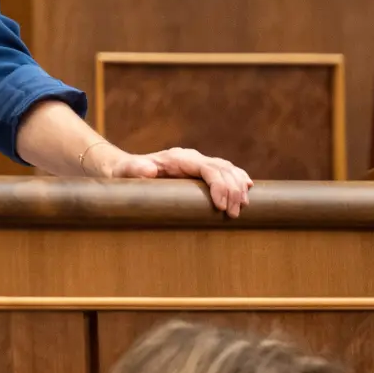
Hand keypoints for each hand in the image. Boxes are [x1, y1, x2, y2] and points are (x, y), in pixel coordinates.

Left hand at [105, 147, 252, 217]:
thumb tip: (149, 169)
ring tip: (242, 208)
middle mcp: (192, 158)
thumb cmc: (125, 174)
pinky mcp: (201, 171)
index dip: (219, 185)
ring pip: (228, 169)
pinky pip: (226, 172)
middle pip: (222, 169)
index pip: (207, 167)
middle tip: (234, 214)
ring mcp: (198, 163)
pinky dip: (238, 179)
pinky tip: (248, 189)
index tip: (222, 206)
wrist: (125, 170)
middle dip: (232, 190)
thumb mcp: (126, 172)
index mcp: (179, 158)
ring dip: (238, 187)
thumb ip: (135, 169)